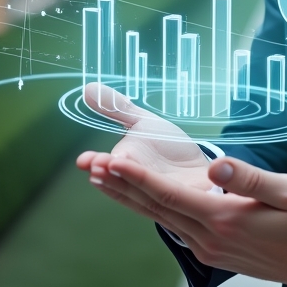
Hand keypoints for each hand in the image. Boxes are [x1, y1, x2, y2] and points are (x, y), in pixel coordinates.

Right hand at [75, 83, 212, 194]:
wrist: (201, 166)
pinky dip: (171, 195)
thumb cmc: (168, 147)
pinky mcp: (189, 199)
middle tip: (98, 165)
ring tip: (118, 166)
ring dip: (131, 183)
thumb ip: (118, 109)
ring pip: (146, 194)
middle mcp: (141, 183)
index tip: (85, 160)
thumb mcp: (143, 123)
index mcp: (128, 165)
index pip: (107, 168)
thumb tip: (88, 87)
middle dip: (110, 175)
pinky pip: (179, 199)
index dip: (97, 165)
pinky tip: (165, 188)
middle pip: (123, 183)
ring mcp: (164, 194)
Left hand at [75, 84, 286, 286]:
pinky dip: (151, 209)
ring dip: (129, 198)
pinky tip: (140, 199)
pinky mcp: (213, 251)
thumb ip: (250, 178)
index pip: (170, 195)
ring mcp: (209, 248)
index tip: (111, 161)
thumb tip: (217, 166)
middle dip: (120, 186)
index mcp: (224, 219)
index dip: (138, 177)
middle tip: (89, 166)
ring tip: (101, 180)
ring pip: (160, 219)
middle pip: (155, 209)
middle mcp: (209, 238)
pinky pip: (174, 226)